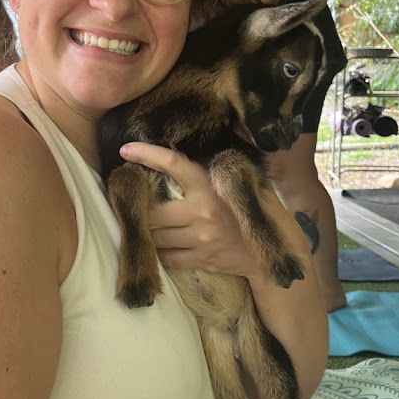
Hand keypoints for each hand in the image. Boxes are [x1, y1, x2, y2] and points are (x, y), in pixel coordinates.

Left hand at [118, 142, 259, 278]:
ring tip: (146, 225)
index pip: (173, 164)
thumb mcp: (242, 181)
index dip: (147, 154)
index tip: (125, 149)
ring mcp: (200, 238)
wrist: (272, 251)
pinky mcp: (201, 259)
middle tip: (133, 203)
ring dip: (148, 232)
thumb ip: (219, 166)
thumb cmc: (255, 209)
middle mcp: (202, 212)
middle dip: (141, 209)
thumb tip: (204, 140)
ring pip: (156, 236)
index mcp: (210, 186)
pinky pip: (167, 257)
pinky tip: (161, 246)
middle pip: (153, 211)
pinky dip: (160, 252)